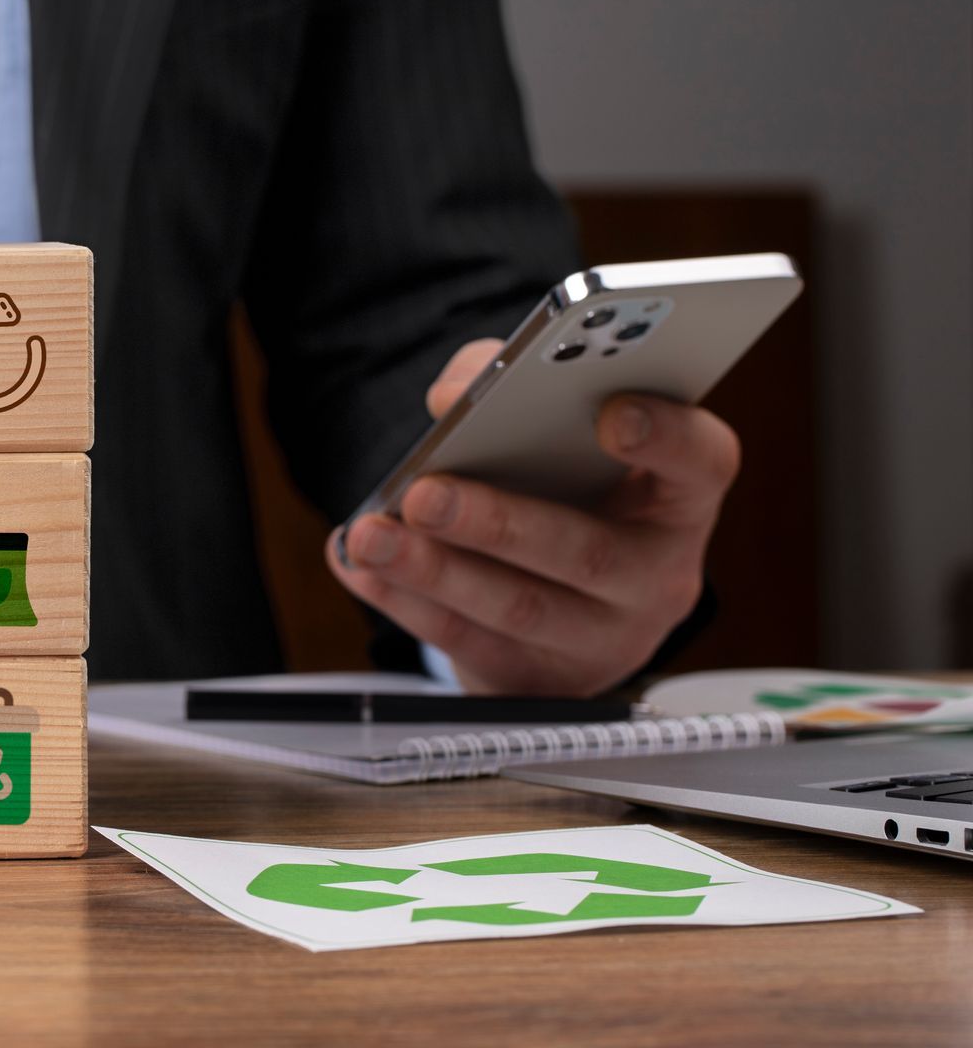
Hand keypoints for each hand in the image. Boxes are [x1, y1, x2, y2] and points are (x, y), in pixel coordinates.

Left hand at [328, 338, 739, 695]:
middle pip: (587, 554)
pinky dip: (404, 603)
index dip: (667, 438)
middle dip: (498, 522)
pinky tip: (360, 567)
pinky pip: (467, 643)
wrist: (562, 603)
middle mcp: (655, 574)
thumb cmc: (561, 487)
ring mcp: (603, 637)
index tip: (612, 412)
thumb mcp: (549, 427)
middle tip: (427, 492)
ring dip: (434, 572)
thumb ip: (506, 383)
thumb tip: (454, 396)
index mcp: (678, 496)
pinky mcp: (539, 679)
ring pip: (519, 608)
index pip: (703, 462)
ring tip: (371, 535)